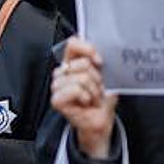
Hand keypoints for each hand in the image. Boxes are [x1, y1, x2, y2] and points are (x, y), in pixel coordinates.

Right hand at [51, 38, 116, 158]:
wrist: (102, 119)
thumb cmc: (103, 98)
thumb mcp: (106, 74)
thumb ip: (100, 59)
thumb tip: (100, 48)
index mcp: (72, 62)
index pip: (72, 44)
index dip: (87, 49)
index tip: (99, 60)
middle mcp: (63, 72)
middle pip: (81, 63)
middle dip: (96, 77)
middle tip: (97, 88)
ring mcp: (57, 86)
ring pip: (80, 78)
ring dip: (93, 90)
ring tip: (92, 97)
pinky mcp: (56, 100)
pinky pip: (74, 89)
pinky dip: (86, 96)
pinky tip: (86, 102)